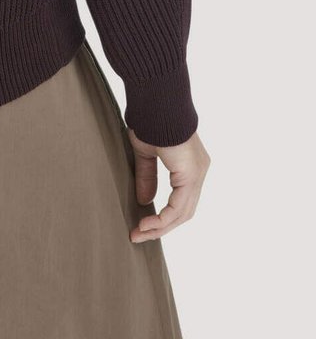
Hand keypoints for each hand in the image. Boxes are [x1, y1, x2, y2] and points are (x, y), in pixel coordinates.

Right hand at [127, 128, 210, 242]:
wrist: (156, 103)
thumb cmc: (149, 120)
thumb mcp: (145, 154)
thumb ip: (147, 177)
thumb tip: (145, 202)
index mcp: (190, 165)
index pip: (181, 200)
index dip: (163, 216)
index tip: (141, 225)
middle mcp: (199, 171)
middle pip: (184, 211)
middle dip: (161, 226)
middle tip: (139, 234)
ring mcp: (198, 173)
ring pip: (183, 212)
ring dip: (161, 227)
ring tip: (139, 233)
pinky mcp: (191, 174)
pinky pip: (179, 206)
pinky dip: (163, 218)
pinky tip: (147, 224)